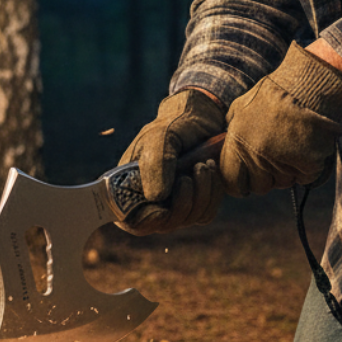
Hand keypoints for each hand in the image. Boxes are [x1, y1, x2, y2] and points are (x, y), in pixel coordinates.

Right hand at [117, 90, 226, 234]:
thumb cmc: (173, 124)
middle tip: (195, 168)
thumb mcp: (160, 136)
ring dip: (202, 193)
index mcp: (129, 185)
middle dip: (183, 199)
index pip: (131, 220)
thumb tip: (155, 198)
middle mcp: (149, 199)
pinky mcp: (195, 203)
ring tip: (204, 164)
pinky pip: (205, 214)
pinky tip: (211, 171)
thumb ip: (155, 164)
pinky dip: (212, 194)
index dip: (148, 220)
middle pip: (164, 223)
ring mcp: (173, 203)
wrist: (201, 117)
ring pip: (187, 219)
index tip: (164, 208)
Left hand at [219, 43, 341, 195]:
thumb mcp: (240, 107)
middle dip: (266, 177)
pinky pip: (305, 178)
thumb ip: (231, 130)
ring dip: (288, 171)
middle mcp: (258, 156)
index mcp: (238, 143)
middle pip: (259, 187)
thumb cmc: (273, 94)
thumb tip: (223, 146)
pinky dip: (307, 168)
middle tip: (276, 158)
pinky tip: (307, 148)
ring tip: (292, 147)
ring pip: (283, 183)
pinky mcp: (307, 164)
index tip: (247, 179)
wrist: (307, 84)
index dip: (239, 183)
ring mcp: (283, 162)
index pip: (230, 182)